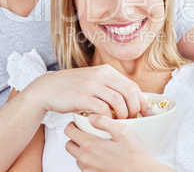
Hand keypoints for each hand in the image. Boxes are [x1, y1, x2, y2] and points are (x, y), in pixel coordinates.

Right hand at [26, 64, 150, 118]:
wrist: (48, 88)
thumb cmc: (73, 88)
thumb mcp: (94, 80)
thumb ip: (110, 86)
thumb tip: (130, 100)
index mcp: (106, 70)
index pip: (132, 85)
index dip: (141, 100)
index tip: (146, 113)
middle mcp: (101, 75)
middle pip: (129, 92)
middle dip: (135, 108)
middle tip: (133, 119)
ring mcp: (91, 85)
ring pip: (118, 100)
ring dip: (123, 114)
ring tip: (121, 122)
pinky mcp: (81, 97)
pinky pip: (102, 109)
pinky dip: (108, 118)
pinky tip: (106, 122)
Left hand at [65, 115, 169, 171]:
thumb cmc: (134, 155)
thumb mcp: (123, 131)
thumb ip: (105, 122)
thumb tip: (92, 117)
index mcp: (91, 145)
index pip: (69, 131)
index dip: (72, 124)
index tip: (79, 122)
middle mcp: (86, 159)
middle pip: (69, 144)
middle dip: (74, 136)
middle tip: (84, 131)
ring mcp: (89, 169)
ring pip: (76, 156)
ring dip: (81, 148)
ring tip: (94, 142)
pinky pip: (84, 166)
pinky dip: (88, 158)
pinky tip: (100, 153)